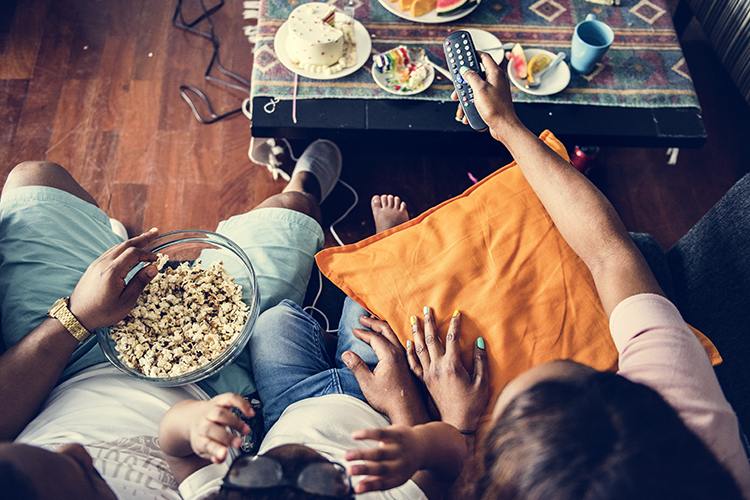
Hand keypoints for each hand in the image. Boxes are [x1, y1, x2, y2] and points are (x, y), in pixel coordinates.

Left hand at [69, 228, 158, 330]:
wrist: (77, 316)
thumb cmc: (103, 312)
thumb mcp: (126, 301)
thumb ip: (140, 282)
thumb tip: (153, 268)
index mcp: (113, 271)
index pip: (134, 253)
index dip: (147, 254)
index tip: (157, 259)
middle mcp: (104, 263)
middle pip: (126, 245)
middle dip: (142, 238)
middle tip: (156, 232)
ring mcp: (97, 264)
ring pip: (117, 247)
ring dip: (132, 242)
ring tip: (145, 239)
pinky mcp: (94, 267)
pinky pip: (111, 252)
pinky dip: (123, 249)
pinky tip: (128, 252)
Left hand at [185, 393, 253, 463]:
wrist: (195, 418)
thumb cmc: (204, 436)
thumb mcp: (205, 450)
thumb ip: (214, 456)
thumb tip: (221, 459)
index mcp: (199, 438)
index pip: (205, 444)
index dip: (215, 450)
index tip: (224, 454)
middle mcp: (202, 423)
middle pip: (211, 428)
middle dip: (226, 436)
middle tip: (238, 443)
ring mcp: (210, 410)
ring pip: (220, 413)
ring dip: (235, 422)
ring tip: (246, 430)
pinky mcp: (219, 400)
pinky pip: (230, 398)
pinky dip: (242, 404)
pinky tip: (250, 412)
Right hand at [342, 316, 428, 425]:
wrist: (408, 411)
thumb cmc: (388, 399)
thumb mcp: (367, 383)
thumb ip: (356, 366)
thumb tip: (346, 353)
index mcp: (389, 355)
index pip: (375, 337)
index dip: (363, 332)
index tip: (354, 330)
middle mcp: (400, 353)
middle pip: (386, 331)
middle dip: (374, 322)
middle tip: (363, 318)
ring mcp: (406, 358)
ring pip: (395, 336)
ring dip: (383, 328)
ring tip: (375, 324)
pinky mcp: (409, 365)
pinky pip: (401, 343)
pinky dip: (392, 337)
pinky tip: (392, 340)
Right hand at [345, 425, 424, 493]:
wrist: (423, 446)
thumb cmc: (401, 464)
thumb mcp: (393, 476)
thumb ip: (375, 481)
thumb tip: (355, 489)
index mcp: (397, 477)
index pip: (382, 483)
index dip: (369, 486)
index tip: (356, 488)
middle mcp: (399, 464)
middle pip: (380, 468)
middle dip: (364, 470)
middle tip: (349, 471)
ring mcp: (399, 448)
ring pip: (379, 452)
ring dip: (362, 454)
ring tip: (347, 455)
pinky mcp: (397, 434)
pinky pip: (380, 433)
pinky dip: (367, 434)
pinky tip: (354, 435)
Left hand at [406, 308, 488, 432]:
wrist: (456, 423)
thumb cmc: (472, 404)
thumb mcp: (482, 382)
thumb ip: (481, 361)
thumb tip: (479, 341)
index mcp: (452, 365)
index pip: (452, 338)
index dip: (454, 324)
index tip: (457, 312)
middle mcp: (437, 367)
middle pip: (431, 340)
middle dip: (429, 322)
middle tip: (426, 308)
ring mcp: (428, 374)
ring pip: (419, 349)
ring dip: (416, 332)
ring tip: (413, 319)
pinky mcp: (424, 381)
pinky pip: (414, 364)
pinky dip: (410, 351)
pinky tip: (408, 342)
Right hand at [451, 52, 521, 142]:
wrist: (503, 126)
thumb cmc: (496, 108)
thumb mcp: (479, 89)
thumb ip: (471, 76)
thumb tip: (465, 70)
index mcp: (495, 73)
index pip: (483, 56)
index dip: (473, 53)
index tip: (464, 52)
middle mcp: (495, 80)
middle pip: (476, 73)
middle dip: (464, 81)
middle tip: (457, 84)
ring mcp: (493, 90)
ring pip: (474, 87)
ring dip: (465, 95)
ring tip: (461, 103)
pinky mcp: (491, 99)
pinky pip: (477, 97)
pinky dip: (470, 103)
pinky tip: (466, 111)